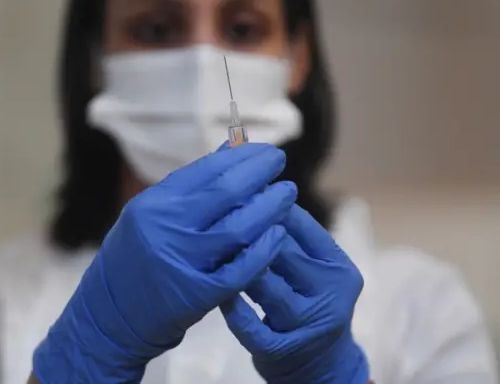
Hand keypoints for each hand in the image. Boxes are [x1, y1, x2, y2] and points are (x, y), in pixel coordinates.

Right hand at [33, 143, 298, 382]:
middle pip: (226, 193)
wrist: (109, 315)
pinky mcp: (198, 295)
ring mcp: (182, 262)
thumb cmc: (134, 257)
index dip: (242, 156)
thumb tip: (231, 148)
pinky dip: (265, 250)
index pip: (207, 170)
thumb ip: (191, 186)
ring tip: (287, 195)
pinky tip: (279, 234)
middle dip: (260, 173)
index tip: (264, 151)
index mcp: (154, 204)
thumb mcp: (151, 214)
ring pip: (239, 228)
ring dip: (270, 208)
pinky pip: (242, 269)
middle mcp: (166, 228)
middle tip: (280, 162)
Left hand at [220, 204, 369, 383]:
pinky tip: (218, 291)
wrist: (321, 364)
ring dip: (236, 262)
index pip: (300, 224)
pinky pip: (249, 324)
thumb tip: (255, 186)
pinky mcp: (280, 350)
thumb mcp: (315, 268)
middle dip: (246, 230)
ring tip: (212, 245)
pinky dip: (231, 305)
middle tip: (214, 212)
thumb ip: (293, 236)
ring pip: (263, 283)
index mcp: (339, 266)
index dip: (265, 204)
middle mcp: (330, 293)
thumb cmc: (309, 300)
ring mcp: (305, 324)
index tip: (237, 190)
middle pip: (280, 249)